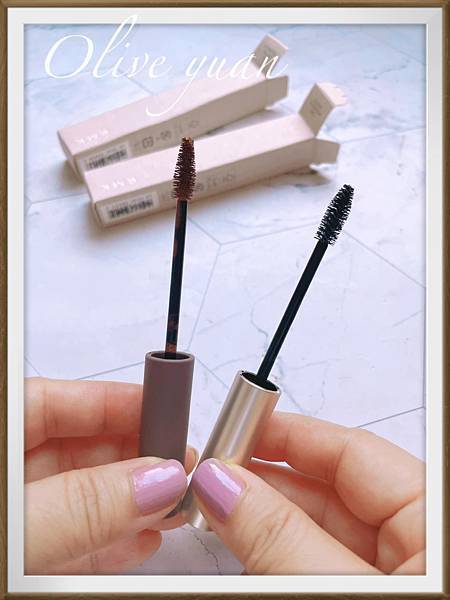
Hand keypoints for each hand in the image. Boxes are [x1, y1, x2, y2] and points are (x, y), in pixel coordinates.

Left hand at [24, 378, 196, 573]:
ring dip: (131, 502)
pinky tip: (143, 541)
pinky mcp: (24, 561)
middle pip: (75, 450)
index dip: (112, 400)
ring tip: (174, 503)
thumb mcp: (18, 527)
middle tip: (180, 466)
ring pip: (79, 499)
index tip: (163, 408)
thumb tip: (158, 480)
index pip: (52, 401)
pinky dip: (108, 544)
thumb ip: (83, 504)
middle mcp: (8, 477)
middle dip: (133, 457)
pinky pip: (70, 545)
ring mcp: (16, 520)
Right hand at [191, 412, 424, 574]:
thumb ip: (281, 538)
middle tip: (212, 478)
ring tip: (217, 513)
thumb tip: (220, 481)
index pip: (353, 451)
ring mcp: (395, 574)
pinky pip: (318, 563)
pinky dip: (280, 557)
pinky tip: (245, 553)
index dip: (289, 435)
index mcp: (430, 521)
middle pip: (331, 490)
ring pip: (319, 530)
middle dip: (267, 482)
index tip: (235, 430)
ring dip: (265, 522)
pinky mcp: (369, 593)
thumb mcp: (337, 590)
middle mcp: (417, 542)